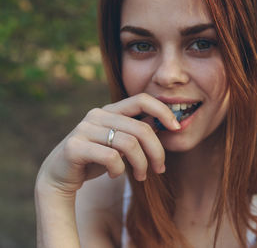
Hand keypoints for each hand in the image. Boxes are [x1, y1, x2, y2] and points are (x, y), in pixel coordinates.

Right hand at [36, 93, 180, 194]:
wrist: (60, 174)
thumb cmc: (96, 157)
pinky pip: (111, 157)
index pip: (142, 99)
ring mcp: (84, 129)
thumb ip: (138, 131)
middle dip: (157, 152)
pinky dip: (119, 170)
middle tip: (160, 169)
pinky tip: (115, 174)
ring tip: (141, 176)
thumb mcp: (120, 143)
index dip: (163, 111)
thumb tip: (165, 123)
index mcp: (111, 110)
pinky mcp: (75, 146)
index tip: (177, 128)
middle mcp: (98, 115)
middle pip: (141, 129)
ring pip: (129, 144)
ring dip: (141, 165)